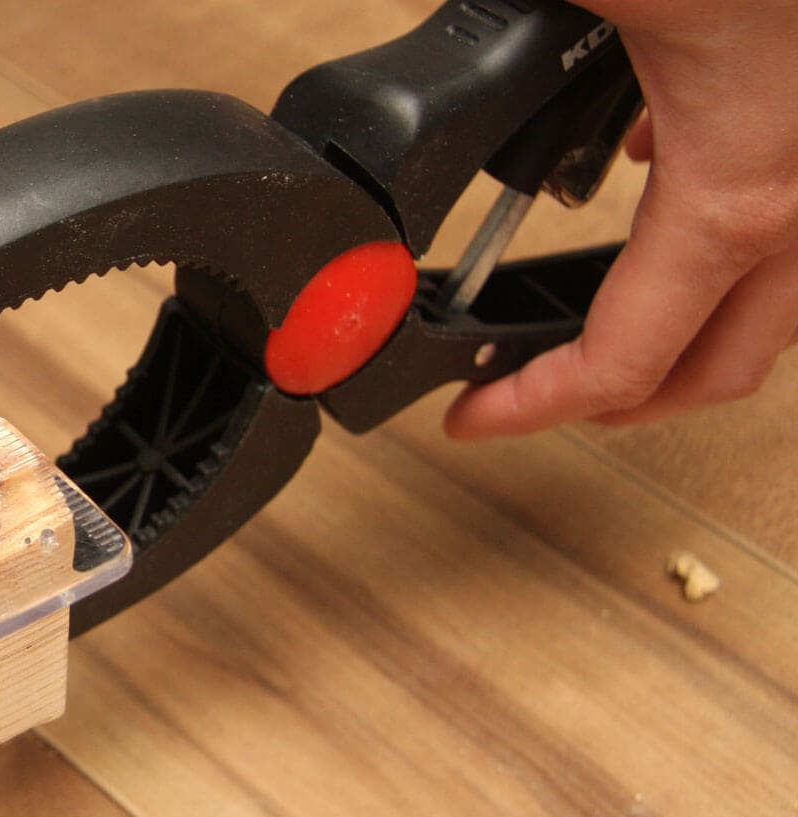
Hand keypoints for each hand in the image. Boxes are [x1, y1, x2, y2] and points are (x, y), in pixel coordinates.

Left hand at [445, 0, 797, 436]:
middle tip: (534, 398)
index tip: (472, 419)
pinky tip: (665, 171)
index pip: (625, 366)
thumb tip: (416, 78)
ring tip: (593, 316)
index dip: (535, 407)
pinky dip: (725, 240)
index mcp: (739, 197)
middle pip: (719, 367)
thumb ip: (506, 32)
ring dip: (687, 329)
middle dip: (621, 403)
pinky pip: (793, 226)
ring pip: (776, 307)